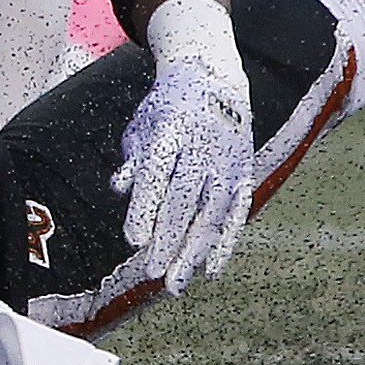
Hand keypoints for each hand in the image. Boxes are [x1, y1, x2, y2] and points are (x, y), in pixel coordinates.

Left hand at [116, 0, 252, 292]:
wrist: (214, 80)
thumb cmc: (166, 110)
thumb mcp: (143, 124)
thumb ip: (134, 158)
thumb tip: (120, 188)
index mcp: (172, 130)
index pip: (157, 175)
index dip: (146, 209)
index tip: (133, 241)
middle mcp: (204, 148)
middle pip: (184, 201)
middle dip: (168, 239)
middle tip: (151, 273)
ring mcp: (228, 163)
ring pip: (212, 215)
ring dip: (194, 251)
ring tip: (175, 284)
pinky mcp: (244, 175)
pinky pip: (236, 216)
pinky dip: (224, 245)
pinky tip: (209, 272)